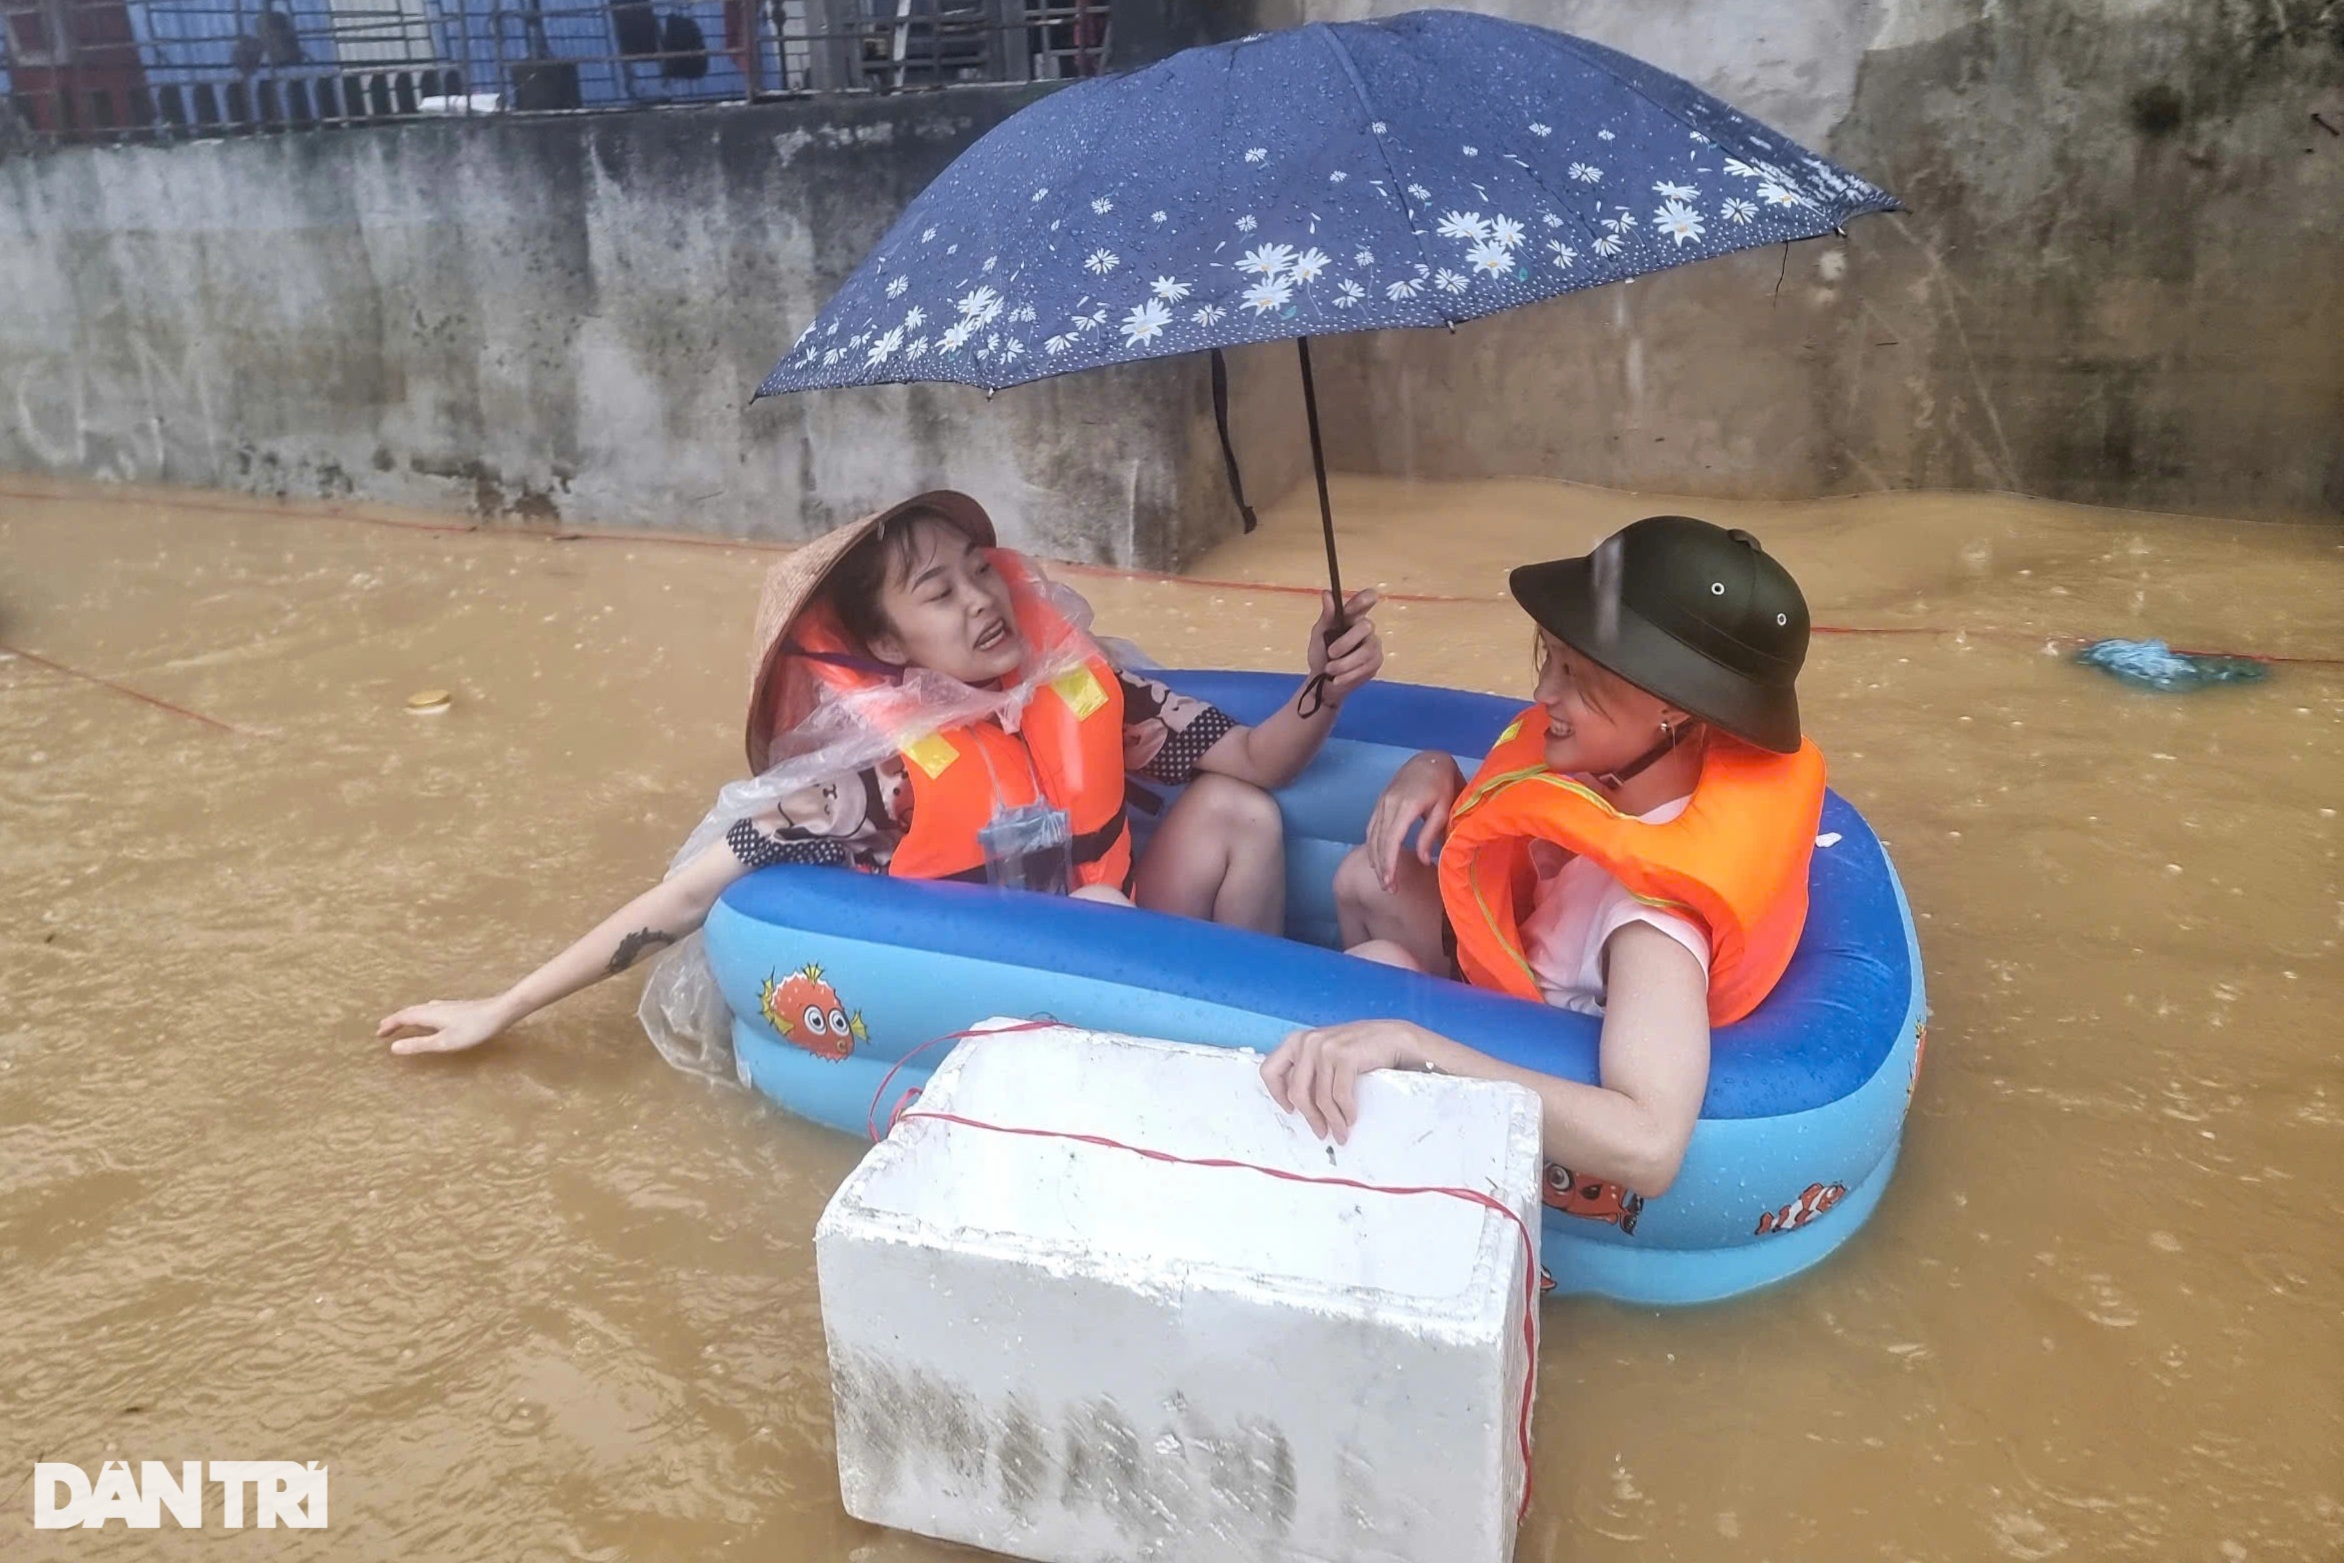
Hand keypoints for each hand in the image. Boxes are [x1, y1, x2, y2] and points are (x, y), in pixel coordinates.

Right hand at [376, 997, 514, 1055]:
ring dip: (408, 1017)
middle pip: (409, 1012)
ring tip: (402, 1024)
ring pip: (421, 1010)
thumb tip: (393, 1048)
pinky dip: (422, 1014)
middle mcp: (434, 1007)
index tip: (378, 1034)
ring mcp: (446, 1006)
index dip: (389, 1025)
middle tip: (383, 1029)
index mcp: (428, 1014)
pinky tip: (430, 1015)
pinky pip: (431, 1010)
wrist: (500, 1011)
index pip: (402, 1018)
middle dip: (395, 1020)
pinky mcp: (457, 1008)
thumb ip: (419, 1045)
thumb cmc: (473, 1029)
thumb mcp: (444, 1042)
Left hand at [1260, 1019, 1427, 1142]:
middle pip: (1296, 1091)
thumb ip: (1309, 1069)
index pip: (1269, 1070)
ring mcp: (1326, 1047)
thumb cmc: (1361, 1049)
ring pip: (1320, 1098)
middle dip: (1310, 1117)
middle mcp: (1307, 1042)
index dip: (1277, 1095)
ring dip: (1332, 1121)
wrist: (1394, 1038)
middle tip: (1320, 1131)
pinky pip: (1339, 1095)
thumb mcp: (1326, 1052)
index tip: (1290, 1110)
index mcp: (1297, 1040)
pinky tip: (1351, 1118)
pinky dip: (1345, 1113)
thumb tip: (1296, 1103)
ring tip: (1340, 1132)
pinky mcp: (1344, 1056)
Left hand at [1305, 589, 1382, 706]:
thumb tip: (1326, 593)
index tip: (1348, 611)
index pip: (1367, 599)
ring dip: (1344, 663)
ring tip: (1329, 670)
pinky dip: (1348, 675)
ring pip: (1366, 651)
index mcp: (1353, 616)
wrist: (1322, 682)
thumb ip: (1326, 616)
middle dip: (1346, 642)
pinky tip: (1338, 679)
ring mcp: (1373, 646)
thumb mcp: (1319, 634)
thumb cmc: (1320, 654)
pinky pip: (1366, 667)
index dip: (1363, 600)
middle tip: (1331, 653)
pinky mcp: (1376, 663)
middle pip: (1366, 627)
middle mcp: (1366, 628)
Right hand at [1363, 751, 1462, 890]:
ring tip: (1384, 880)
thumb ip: (1431, 834)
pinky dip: (1372, 846)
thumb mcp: (1443, 809)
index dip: (1389, 864)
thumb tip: (1423, 861)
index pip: (1391, 840)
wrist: (1430, 760)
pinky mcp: (1380, 802)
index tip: (1390, 883)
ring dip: (1376, 859)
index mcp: (1406, 806)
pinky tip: (1377, 860)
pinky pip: (1371, 827)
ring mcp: (1381, 803)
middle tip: (1389, 889)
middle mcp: (1388, 804)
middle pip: (1379, 842)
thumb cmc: (1443, 785)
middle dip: (1382, 868)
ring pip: (1372, 836)